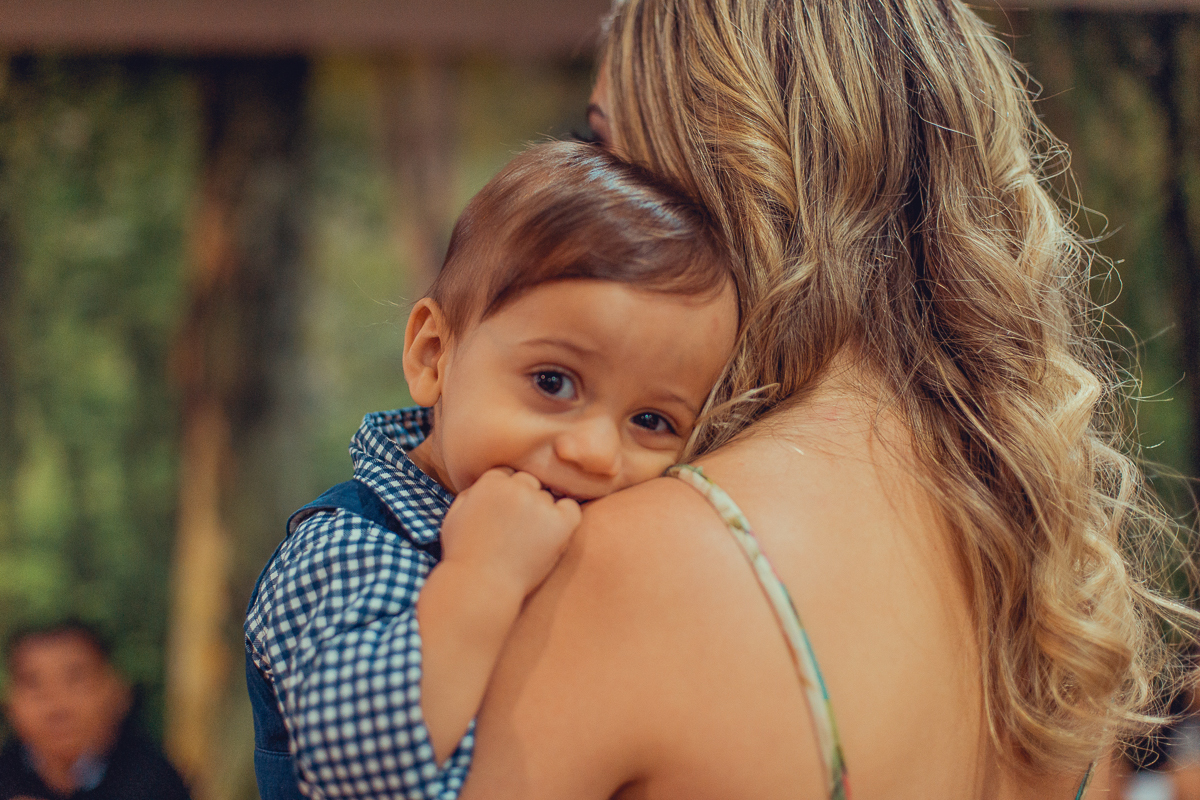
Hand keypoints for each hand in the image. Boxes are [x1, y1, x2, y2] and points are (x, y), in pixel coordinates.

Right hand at [439, 468, 581, 599]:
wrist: (481, 587)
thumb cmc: (464, 556)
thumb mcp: (454, 517)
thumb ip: (471, 494)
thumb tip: (487, 484)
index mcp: (491, 483)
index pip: (507, 474)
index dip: (505, 495)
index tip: (503, 515)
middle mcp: (517, 488)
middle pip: (529, 482)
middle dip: (523, 500)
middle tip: (517, 529)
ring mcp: (540, 505)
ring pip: (548, 498)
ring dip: (542, 513)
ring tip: (528, 542)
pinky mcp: (560, 523)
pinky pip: (572, 509)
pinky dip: (566, 518)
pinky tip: (553, 536)